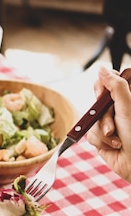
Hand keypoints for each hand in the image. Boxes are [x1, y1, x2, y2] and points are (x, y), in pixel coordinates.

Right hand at [87, 65, 130, 181]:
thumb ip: (115, 86)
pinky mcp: (101, 138)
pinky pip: (90, 134)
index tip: (103, 96)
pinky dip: (100, 141)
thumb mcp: (127, 107)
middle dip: (103, 116)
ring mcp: (108, 123)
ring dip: (103, 132)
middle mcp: (117, 109)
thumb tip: (102, 69)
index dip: (102, 87)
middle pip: (97, 101)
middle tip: (114, 125)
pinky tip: (113, 146)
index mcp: (126, 98)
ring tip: (116, 139)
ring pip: (91, 120)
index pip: (108, 81)